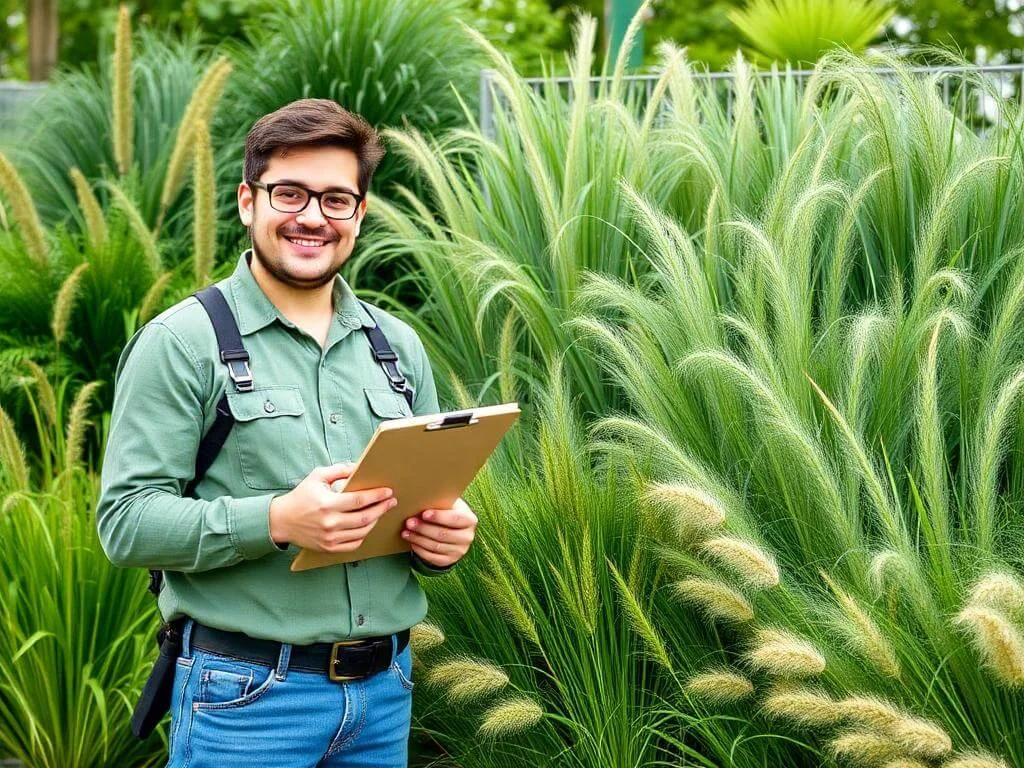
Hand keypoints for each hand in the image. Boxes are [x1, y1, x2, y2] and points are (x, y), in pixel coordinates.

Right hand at [269, 462, 396, 552]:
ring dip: (376, 521)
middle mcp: (330, 523)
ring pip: (362, 531)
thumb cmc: (300, 496)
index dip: (377, 496)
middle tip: (391, 501)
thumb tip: (358, 467)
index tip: (388, 492)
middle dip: (382, 508)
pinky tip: (368, 525)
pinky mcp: (329, 548)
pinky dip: (364, 534)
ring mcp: (330, 538)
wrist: (281, 521)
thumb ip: (339, 470)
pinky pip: (354, 543)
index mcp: (327, 504)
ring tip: (381, 511)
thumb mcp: (317, 477)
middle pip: (365, 518)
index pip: (360, 500)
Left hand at [401, 497, 476, 567]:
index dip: (439, 517)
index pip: (455, 519)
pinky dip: (420, 550)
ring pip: (436, 547)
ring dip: (418, 539)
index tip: (424, 514)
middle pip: (443, 534)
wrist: (454, 531)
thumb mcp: (449, 505)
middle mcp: (467, 537)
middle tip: (409, 522)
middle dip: (424, 528)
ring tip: (406, 532)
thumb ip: (440, 503)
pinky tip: (412, 542)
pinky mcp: (450, 560)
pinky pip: (433, 557)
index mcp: (469, 520)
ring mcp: (459, 550)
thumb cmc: (448, 512)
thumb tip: (420, 500)